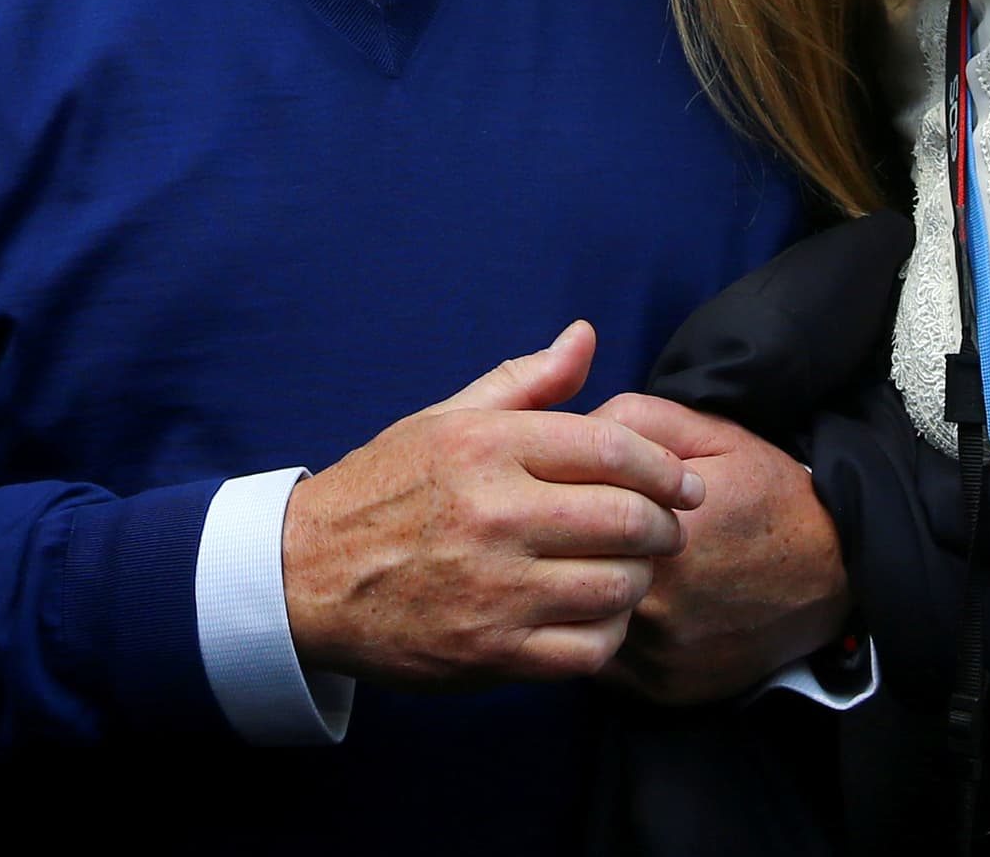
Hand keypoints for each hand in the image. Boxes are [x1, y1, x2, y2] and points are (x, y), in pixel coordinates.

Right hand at [283, 323, 699, 690]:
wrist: (304, 576)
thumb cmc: (382, 489)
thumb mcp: (445, 419)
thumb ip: (525, 382)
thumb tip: (585, 336)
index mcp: (487, 446)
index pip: (613, 447)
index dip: (666, 467)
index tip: (684, 481)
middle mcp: (494, 513)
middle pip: (629, 519)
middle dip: (666, 526)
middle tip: (667, 530)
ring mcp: (495, 588)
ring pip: (618, 586)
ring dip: (640, 579)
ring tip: (630, 570)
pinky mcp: (491, 652)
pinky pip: (589, 649)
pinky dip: (610, 634)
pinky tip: (597, 616)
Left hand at [588, 394, 849, 704]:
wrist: (837, 573)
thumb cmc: (769, 494)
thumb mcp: (709, 434)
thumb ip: (632, 422)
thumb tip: (565, 430)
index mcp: (655, 535)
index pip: (565, 509)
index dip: (568, 491)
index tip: (582, 485)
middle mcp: (652, 605)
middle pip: (565, 569)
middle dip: (569, 545)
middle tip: (593, 529)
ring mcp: (656, 656)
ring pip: (578, 619)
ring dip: (581, 594)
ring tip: (608, 566)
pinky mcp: (661, 690)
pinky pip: (601, 662)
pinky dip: (603, 634)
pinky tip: (630, 606)